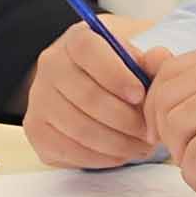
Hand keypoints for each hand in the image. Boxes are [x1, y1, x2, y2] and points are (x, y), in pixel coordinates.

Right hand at [21, 21, 155, 169]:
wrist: (94, 87)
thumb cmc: (123, 72)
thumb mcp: (139, 56)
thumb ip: (153, 60)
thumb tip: (159, 60)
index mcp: (77, 39)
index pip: (88, 50)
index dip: (115, 74)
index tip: (139, 95)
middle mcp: (51, 65)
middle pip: (86, 95)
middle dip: (125, 119)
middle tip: (149, 132)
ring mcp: (39, 98)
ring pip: (79, 127)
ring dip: (117, 142)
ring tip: (141, 145)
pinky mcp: (36, 130)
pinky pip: (69, 150)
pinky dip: (101, 157)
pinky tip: (120, 154)